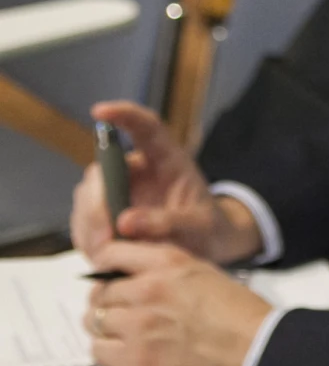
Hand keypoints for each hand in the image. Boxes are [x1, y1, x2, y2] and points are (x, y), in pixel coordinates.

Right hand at [71, 101, 260, 265]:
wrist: (205, 249)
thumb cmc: (207, 230)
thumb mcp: (198, 227)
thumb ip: (168, 223)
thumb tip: (125, 222)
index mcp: (168, 161)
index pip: (146, 128)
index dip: (124, 115)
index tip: (100, 111)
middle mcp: (137, 172)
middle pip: (103, 172)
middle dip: (98, 201)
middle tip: (107, 234)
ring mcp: (118, 193)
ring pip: (87, 198)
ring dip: (91, 224)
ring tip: (108, 250)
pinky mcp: (105, 217)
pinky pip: (83, 222)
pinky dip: (88, 238)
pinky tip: (103, 254)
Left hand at [83, 240, 270, 365]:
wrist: (255, 349)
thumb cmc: (238, 313)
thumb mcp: (202, 272)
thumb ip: (163, 268)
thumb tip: (129, 275)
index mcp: (167, 263)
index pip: (110, 254)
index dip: (104, 267)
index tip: (106, 276)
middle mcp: (147, 290)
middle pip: (99, 293)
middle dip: (107, 301)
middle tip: (121, 310)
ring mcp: (138, 325)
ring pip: (93, 321)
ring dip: (105, 326)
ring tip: (125, 332)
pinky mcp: (135, 358)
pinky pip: (97, 350)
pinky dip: (107, 350)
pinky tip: (125, 350)